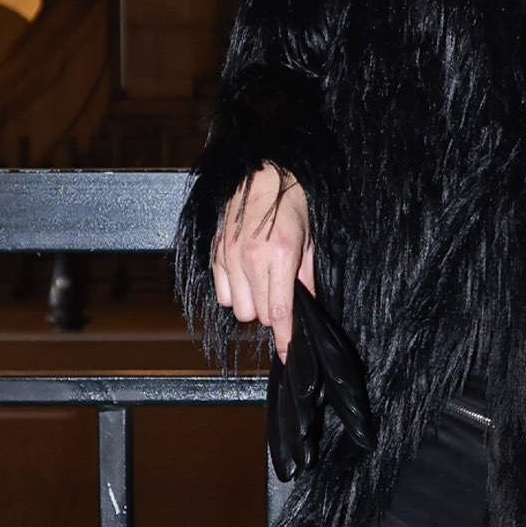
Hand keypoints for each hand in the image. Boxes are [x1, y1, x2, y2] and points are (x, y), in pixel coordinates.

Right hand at [209, 165, 315, 356]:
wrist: (262, 173)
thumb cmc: (290, 203)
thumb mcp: (309, 240)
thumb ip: (306, 278)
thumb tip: (306, 306)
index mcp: (280, 256)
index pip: (280, 312)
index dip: (286, 337)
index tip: (289, 353)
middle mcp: (252, 258)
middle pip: (257, 314)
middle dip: (271, 314)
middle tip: (280, 296)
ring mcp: (230, 256)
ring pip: (237, 308)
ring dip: (251, 304)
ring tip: (261, 286)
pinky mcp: (216, 253)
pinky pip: (221, 292)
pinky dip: (233, 293)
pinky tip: (244, 279)